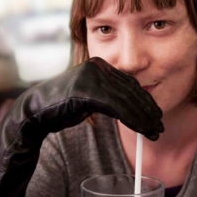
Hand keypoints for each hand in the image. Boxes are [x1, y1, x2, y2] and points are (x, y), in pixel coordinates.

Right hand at [19, 57, 163, 139]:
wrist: (37, 112)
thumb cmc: (63, 107)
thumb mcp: (92, 97)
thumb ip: (111, 95)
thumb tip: (136, 106)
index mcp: (100, 63)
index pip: (131, 82)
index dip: (146, 101)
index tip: (157, 116)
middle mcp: (97, 66)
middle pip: (132, 90)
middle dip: (149, 111)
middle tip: (160, 127)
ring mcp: (92, 76)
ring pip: (127, 99)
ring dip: (144, 118)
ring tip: (154, 132)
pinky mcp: (87, 90)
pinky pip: (117, 107)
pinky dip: (133, 120)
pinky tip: (142, 130)